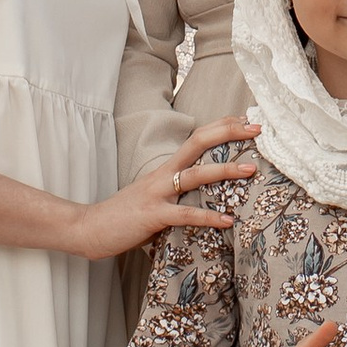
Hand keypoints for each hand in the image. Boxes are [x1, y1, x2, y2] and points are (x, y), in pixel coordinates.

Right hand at [71, 119, 257, 260]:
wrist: (89, 228)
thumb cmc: (124, 216)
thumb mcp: (154, 198)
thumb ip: (177, 195)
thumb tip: (205, 200)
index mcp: (164, 169)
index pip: (196, 138)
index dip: (221, 126)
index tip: (246, 119)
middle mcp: (163, 175)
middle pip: (198, 143)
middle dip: (228, 132)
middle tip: (257, 128)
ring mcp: (157, 193)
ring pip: (195, 175)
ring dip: (225, 170)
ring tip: (251, 169)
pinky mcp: (153, 216)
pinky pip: (185, 214)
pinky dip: (208, 216)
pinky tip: (228, 220)